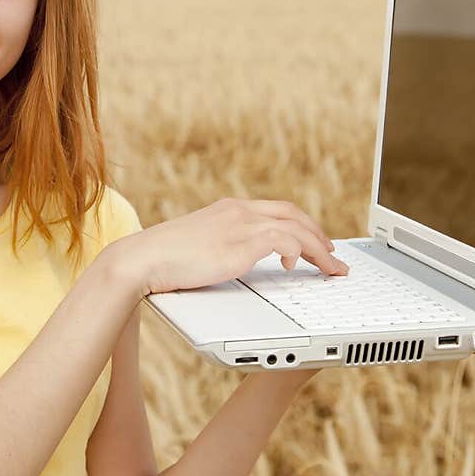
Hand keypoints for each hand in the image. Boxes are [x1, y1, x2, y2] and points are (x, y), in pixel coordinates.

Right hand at [117, 197, 348, 298]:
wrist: (141, 259)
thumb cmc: (163, 259)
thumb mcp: (200, 246)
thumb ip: (222, 246)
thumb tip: (235, 260)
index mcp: (229, 209)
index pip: (277, 210)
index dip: (302, 224)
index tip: (314, 241)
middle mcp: (238, 211)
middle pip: (293, 214)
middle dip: (318, 234)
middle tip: (333, 254)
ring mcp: (240, 225)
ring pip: (296, 227)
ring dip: (319, 249)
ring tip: (330, 266)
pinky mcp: (240, 243)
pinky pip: (283, 240)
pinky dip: (298, 251)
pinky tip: (296, 265)